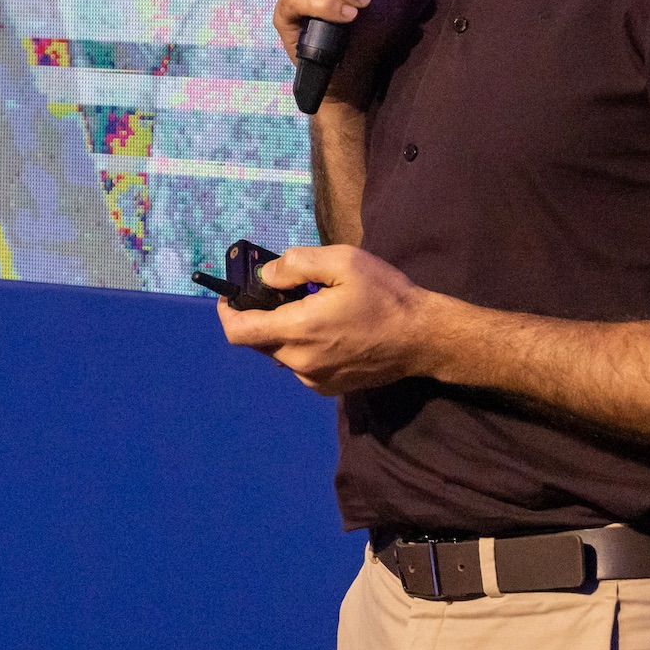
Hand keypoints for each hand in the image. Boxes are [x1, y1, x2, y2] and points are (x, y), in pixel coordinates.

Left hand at [215, 244, 440, 394]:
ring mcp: (314, 379)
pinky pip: (300, 365)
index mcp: (299, 330)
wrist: (423, 338)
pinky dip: (302, 346)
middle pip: (259, 340)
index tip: (231, 296)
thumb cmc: (385, 295)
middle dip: (262, 315)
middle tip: (284, 292)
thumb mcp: (343, 261)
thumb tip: (266, 276)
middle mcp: (300, 362)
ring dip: (284, 331)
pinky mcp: (329, 388)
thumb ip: (296, 264)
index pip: (239, 332)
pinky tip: (329, 330)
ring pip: (280, 352)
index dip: (227, 313)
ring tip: (312, 308)